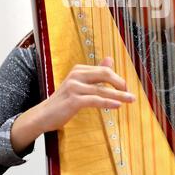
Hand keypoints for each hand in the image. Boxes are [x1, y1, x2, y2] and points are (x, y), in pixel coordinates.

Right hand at [11, 57, 134, 153]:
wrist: (43, 115)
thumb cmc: (63, 101)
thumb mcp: (79, 84)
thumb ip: (95, 73)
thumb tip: (110, 59)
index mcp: (79, 70)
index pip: (104, 70)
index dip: (117, 78)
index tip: (125, 87)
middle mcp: (76, 75)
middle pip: (105, 75)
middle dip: (120, 84)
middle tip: (130, 93)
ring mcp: (74, 87)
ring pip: (102, 89)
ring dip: (119, 95)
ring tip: (130, 99)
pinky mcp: (73, 100)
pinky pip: (95, 100)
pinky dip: (108, 102)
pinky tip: (117, 105)